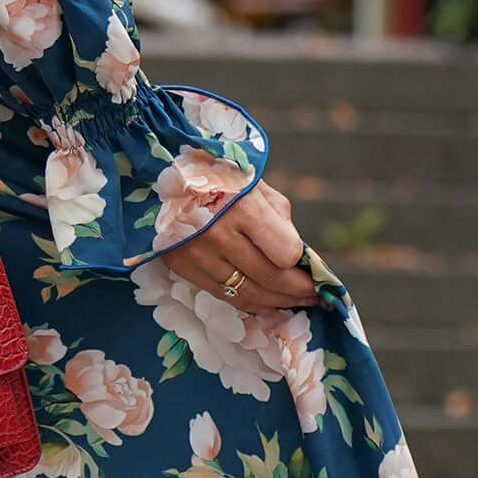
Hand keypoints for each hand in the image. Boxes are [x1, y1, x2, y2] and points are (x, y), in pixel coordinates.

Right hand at [175, 178, 315, 312]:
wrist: (162, 173)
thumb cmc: (218, 176)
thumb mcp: (256, 186)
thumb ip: (280, 221)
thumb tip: (299, 261)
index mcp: (243, 208)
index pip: (287, 254)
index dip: (302, 264)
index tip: (313, 270)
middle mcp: (218, 235)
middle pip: (270, 279)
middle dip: (298, 292)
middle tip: (315, 298)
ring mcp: (197, 254)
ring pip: (247, 293)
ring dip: (277, 303)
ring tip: (296, 304)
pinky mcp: (181, 266)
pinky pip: (223, 295)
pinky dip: (248, 303)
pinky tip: (266, 304)